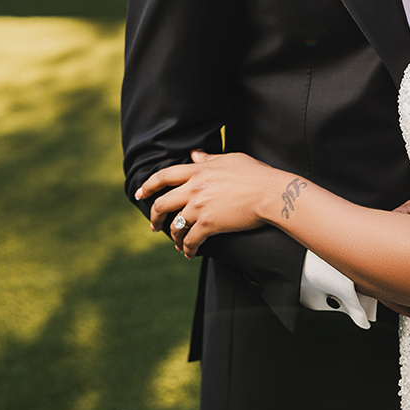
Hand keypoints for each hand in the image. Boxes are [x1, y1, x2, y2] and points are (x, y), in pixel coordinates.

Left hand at [135, 149, 271, 257]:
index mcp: (198, 170)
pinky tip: (189, 253)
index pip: (164, 176)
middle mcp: (194, 188)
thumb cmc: (255, 174)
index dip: (148, 185)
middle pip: (162, 203)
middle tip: (154, 226)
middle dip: (154, 217)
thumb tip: (194, 155)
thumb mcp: (230, 159)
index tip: (139, 194)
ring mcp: (199, 206)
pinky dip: (187, 249)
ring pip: (174, 225)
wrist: (270, 193)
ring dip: (172, 237)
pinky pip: (190, 240)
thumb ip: (208, 159)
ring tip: (176, 243)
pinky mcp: (208, 224)